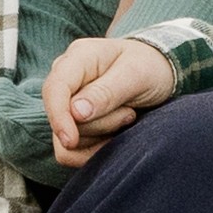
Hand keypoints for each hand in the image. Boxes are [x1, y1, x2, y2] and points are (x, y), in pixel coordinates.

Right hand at [45, 35, 177, 158]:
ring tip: (127, 116)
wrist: (158, 73)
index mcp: (78, 58)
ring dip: (102, 136)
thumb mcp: (137, 75)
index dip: (58, 116)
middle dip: (102, 124)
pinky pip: (71, 154)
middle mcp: (66, 80)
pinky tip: (114, 135)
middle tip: (130, 112)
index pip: (54, 88)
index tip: (71, 141)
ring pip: (67, 142)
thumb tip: (75, 113)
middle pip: (64, 119)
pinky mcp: (72, 125)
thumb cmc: (148, 67)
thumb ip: (106, 92)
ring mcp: (66, 104)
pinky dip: (95, 151)